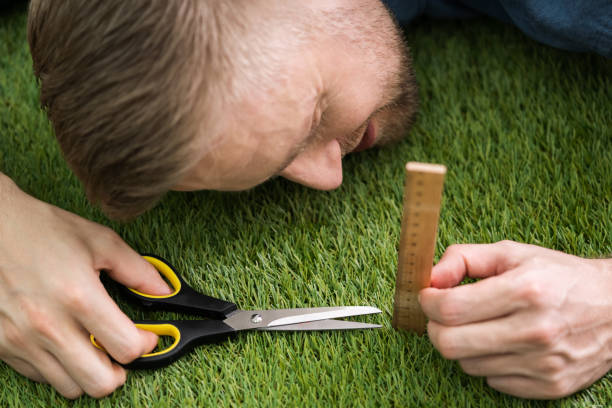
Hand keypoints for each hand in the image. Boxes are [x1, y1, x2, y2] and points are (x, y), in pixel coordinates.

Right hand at [0, 175, 171, 397]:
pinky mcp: (2, 345)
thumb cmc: (42, 230)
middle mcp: (49, 325)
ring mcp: (22, 340)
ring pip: (71, 387)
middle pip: (100, 382)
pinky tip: (66, 344)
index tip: (146, 336)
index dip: (145, 344)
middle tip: (122, 352)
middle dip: (120, 371)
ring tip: (95, 349)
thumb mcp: (99, 241)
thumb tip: (164, 291)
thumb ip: (137, 270)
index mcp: (79, 296)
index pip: (126, 347)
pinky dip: (61, 368)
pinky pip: (41, 377)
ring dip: (90, 373)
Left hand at [419, 240, 611, 398]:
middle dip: (436, 327)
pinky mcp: (549, 386)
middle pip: (450, 344)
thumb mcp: (513, 253)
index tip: (428, 296)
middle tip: (443, 316)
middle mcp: (534, 330)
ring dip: (463, 345)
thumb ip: (464, 257)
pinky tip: (504, 344)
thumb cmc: (559, 276)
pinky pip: (492, 381)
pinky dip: (488, 362)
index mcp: (524, 290)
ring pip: (467, 364)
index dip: (428, 302)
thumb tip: (431, 277)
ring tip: (482, 326)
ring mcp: (543, 363)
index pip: (451, 308)